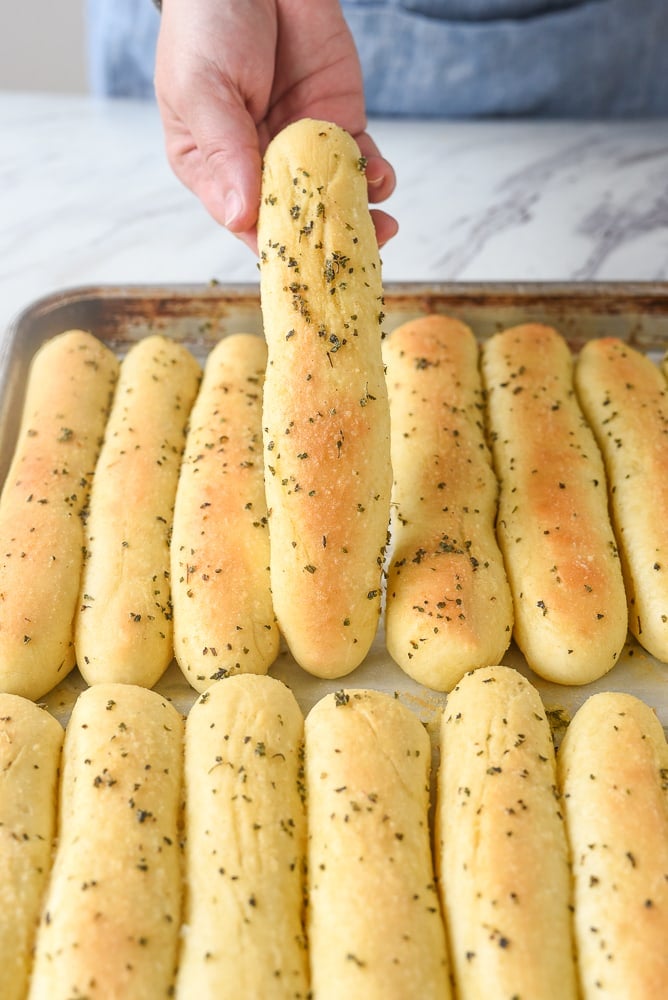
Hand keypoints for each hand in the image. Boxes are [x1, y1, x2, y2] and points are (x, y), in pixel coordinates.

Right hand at [154, 0, 396, 251]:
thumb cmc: (208, 23)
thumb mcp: (202, 86)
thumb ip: (223, 149)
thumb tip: (239, 217)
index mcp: (213, 167)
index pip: (244, 221)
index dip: (275, 247)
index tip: (303, 268)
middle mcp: (258, 165)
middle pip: (295, 218)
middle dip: (327, 241)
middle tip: (356, 258)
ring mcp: (301, 147)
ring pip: (332, 198)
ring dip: (358, 217)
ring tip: (381, 228)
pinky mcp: (338, 123)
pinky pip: (359, 162)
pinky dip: (374, 177)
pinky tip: (381, 181)